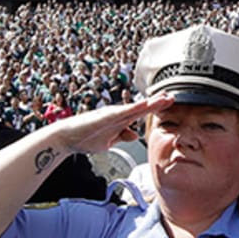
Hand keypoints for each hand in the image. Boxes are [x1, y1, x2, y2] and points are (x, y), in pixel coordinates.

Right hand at [51, 96, 168, 156]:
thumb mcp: (109, 141)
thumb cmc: (85, 137)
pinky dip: (134, 108)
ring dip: (150, 103)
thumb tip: (135, 135)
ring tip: (164, 98)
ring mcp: (111, 114)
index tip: (169, 103)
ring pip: (135, 108)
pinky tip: (144, 105)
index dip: (156, 108)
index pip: (141, 113)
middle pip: (142, 107)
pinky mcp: (104, 117)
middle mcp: (117, 114)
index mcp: (119, 120)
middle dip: (158, 102)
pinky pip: (122, 112)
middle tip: (173, 96)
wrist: (65, 138)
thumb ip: (122, 136)